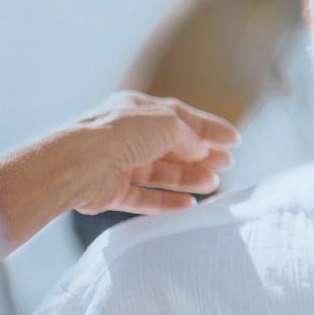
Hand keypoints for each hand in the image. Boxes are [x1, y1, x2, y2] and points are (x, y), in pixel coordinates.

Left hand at [0, 92, 240, 251]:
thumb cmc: (121, 134)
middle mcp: (126, 135)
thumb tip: (201, 150)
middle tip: (227, 163)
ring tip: (213, 184)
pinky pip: (144, 197)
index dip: (209, 128)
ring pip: (160, 172)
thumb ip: (189, 135)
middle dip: (201, 155)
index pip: (179, 117)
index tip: (235, 139)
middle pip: (171, 146)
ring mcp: (117, 163)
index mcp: (136, 109)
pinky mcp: (110, 191)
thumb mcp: (167, 123)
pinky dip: (166, 202)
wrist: (78, 164)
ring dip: (188, 178)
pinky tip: (189, 205)